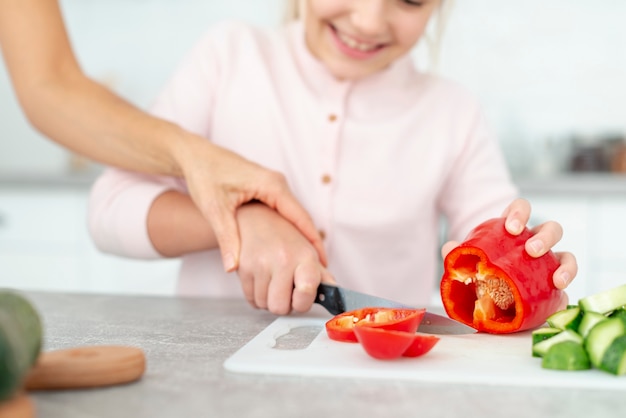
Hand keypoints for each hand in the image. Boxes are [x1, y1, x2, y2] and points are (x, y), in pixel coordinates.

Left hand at [173, 137, 326, 272]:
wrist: (195, 156)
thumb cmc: (204, 175)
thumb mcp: (214, 208)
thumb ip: (227, 238)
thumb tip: (232, 268)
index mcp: (272, 185)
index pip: (301, 218)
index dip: (312, 242)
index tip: (322, 263)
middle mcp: (277, 184)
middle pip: (301, 218)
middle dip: (309, 243)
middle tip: (318, 270)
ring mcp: (273, 186)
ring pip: (292, 216)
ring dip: (299, 237)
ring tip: (306, 263)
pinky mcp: (265, 190)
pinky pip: (283, 212)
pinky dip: (288, 230)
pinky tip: (287, 247)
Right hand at [236, 202, 334, 314]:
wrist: (255, 218)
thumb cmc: (284, 237)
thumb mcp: (307, 251)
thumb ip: (323, 276)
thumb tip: (336, 295)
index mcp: (304, 256)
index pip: (307, 292)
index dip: (303, 303)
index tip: (301, 297)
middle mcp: (282, 259)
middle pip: (280, 307)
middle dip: (284, 304)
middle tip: (285, 290)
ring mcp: (260, 264)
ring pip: (264, 305)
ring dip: (269, 300)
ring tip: (273, 281)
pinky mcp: (242, 268)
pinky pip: (250, 300)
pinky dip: (257, 296)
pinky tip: (262, 280)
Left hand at [441, 198, 577, 307]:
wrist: (490, 296)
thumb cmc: (482, 268)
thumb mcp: (468, 260)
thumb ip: (456, 253)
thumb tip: (449, 248)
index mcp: (514, 230)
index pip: (521, 209)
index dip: (520, 214)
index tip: (511, 228)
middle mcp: (535, 242)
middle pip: (551, 229)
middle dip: (544, 237)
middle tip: (531, 250)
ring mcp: (549, 263)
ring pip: (567, 254)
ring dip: (565, 264)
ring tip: (556, 278)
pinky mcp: (554, 285)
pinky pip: (566, 287)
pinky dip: (566, 292)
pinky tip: (560, 296)